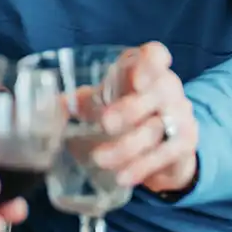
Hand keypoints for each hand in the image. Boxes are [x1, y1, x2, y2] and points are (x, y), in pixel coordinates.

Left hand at [89, 43, 198, 194]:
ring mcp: (180, 115)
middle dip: (130, 109)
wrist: (165, 143)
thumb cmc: (129, 110)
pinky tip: (123, 177)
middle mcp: (168, 88)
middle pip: (156, 93)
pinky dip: (142, 167)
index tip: (136, 78)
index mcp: (146, 70)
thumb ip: (80, 101)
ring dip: (128, 146)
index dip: (150, 62)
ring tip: (100, 159)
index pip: (156, 55)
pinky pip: (165, 154)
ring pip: (158, 128)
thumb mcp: (105, 101)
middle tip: (105, 124)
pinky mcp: (185, 142)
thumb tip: (45, 107)